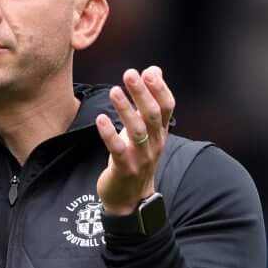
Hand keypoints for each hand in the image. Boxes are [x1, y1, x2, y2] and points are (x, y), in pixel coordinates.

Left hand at [95, 66, 174, 215]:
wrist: (129, 198)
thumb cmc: (136, 157)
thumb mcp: (147, 129)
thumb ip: (150, 99)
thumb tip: (154, 69)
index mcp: (161, 132)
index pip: (166, 107)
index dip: (159, 89)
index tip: (149, 72)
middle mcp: (154, 143)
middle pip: (152, 115)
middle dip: (142, 93)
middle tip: (130, 73)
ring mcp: (140, 157)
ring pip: (136, 130)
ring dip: (126, 109)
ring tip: (114, 90)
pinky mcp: (123, 168)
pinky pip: (117, 149)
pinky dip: (109, 133)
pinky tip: (101, 119)